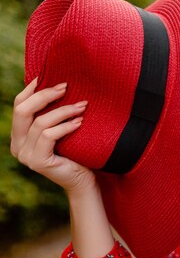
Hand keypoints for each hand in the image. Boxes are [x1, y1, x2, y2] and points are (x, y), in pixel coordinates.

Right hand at [10, 78, 94, 192]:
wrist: (83, 181)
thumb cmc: (76, 152)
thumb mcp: (61, 129)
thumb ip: (52, 114)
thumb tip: (59, 84)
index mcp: (19, 135)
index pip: (19, 105)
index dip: (31, 89)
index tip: (48, 76)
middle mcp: (17, 145)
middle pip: (23, 110)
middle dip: (45, 95)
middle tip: (66, 87)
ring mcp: (25, 155)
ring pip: (40, 122)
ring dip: (64, 111)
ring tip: (83, 106)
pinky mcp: (38, 162)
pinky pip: (49, 135)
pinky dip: (66, 126)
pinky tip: (80, 122)